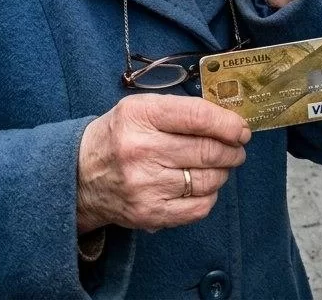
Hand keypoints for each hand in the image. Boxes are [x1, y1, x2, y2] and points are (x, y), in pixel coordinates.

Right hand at [76, 95, 249, 233]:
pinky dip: (209, 196)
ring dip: (222, 172)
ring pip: (207, 180)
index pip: (197, 117)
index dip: (227, 124)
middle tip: (236, 149)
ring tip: (219, 166)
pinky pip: (198, 208)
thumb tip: (228, 121)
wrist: (81, 176)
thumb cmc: (119, 135)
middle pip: (207, 150)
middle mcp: (141, 149)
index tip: (241, 129)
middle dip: (232, 150)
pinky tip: (203, 186)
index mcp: (140, 115)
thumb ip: (182, 111)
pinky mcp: (149, 213)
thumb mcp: (140, 108)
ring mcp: (145, 185)